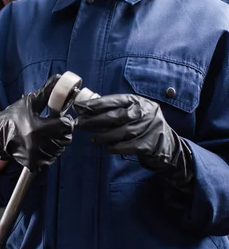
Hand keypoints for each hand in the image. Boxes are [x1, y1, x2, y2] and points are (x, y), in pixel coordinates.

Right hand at [0, 75, 74, 170]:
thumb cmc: (14, 117)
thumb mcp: (29, 103)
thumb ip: (46, 93)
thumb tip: (60, 78)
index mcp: (38, 128)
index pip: (65, 126)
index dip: (65, 120)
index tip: (60, 118)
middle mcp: (38, 144)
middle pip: (65, 139)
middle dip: (63, 131)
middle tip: (54, 125)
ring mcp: (36, 156)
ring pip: (60, 149)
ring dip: (57, 141)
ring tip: (46, 134)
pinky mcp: (34, 164)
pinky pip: (51, 158)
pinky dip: (50, 152)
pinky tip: (42, 144)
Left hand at [74, 94, 192, 188]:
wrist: (168, 145)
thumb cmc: (143, 126)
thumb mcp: (134, 113)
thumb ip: (116, 110)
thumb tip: (87, 111)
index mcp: (138, 101)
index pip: (114, 100)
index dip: (96, 104)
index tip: (80, 108)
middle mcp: (145, 112)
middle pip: (117, 115)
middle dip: (95, 120)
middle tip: (81, 123)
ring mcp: (150, 127)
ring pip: (122, 132)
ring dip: (104, 136)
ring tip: (93, 139)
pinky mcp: (151, 144)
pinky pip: (129, 146)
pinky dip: (116, 147)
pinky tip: (108, 148)